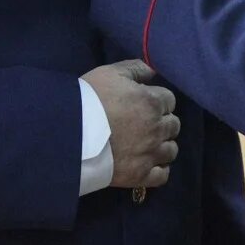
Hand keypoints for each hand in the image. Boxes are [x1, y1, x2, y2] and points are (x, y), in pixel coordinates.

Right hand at [82, 59, 179, 188]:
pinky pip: (163, 175)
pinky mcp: (140, 176)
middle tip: (145, 122)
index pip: (170, 100)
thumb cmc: (90, 99)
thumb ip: (136, 68)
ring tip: (148, 143)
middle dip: (162, 121)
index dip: (158, 100)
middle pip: (174, 125)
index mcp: (153, 102)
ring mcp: (150, 154)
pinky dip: (159, 169)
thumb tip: (154, 70)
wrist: (70, 134)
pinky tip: (149, 163)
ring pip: (171, 150)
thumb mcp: (111, 73)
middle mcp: (157, 129)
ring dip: (163, 144)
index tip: (145, 103)